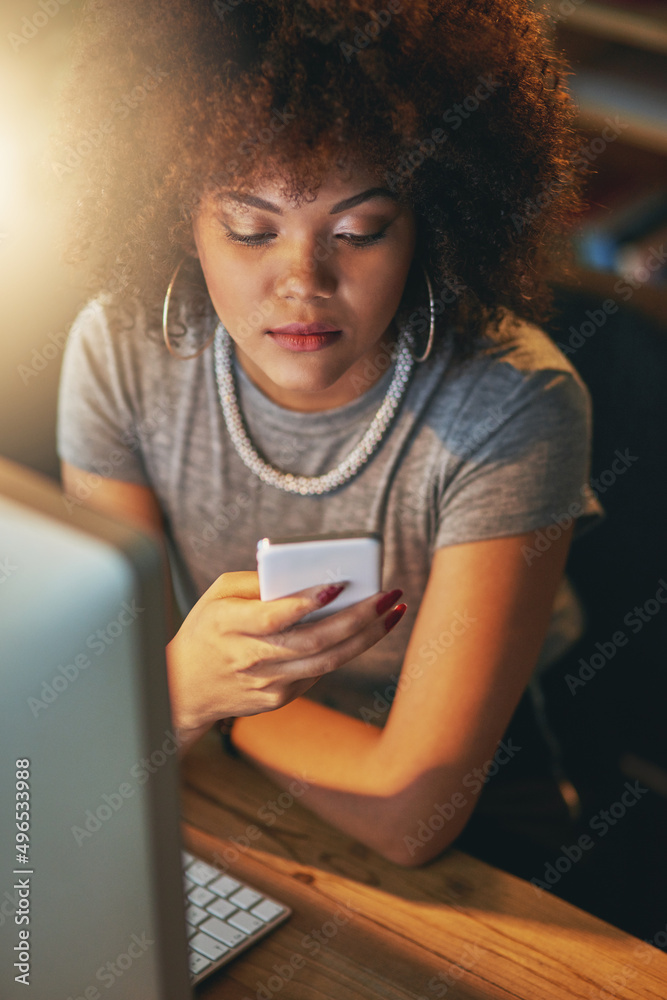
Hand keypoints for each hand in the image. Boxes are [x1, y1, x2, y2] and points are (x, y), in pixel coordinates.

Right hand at [165, 570, 405, 734]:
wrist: (184, 689)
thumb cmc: (206, 630)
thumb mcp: (217, 595)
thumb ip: (256, 582)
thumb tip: (306, 574)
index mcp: (229, 626)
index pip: (274, 617)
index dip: (306, 603)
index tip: (338, 584)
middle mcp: (250, 658)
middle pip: (314, 641)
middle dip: (359, 617)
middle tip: (389, 594)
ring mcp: (267, 684)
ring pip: (328, 661)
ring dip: (367, 637)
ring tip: (393, 612)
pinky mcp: (279, 699)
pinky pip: (320, 671)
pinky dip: (346, 649)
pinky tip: (366, 630)